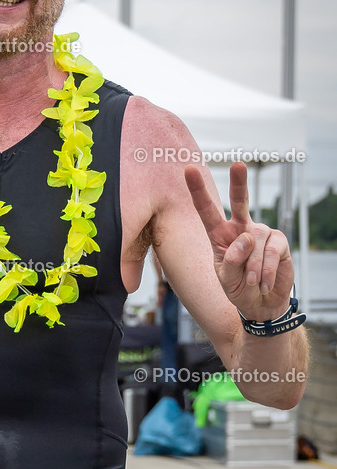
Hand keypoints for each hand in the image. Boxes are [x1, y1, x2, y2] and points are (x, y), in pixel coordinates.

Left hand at [184, 161, 293, 321]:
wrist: (261, 304)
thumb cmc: (238, 288)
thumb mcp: (225, 279)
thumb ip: (229, 261)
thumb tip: (246, 237)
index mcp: (220, 234)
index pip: (207, 210)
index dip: (198, 190)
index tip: (189, 169)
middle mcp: (241, 229)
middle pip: (240, 201)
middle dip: (238, 182)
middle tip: (237, 164)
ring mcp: (261, 233)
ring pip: (254, 242)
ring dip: (252, 268)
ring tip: (252, 283)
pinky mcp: (279, 242)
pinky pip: (271, 251)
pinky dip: (266, 271)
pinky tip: (263, 283)